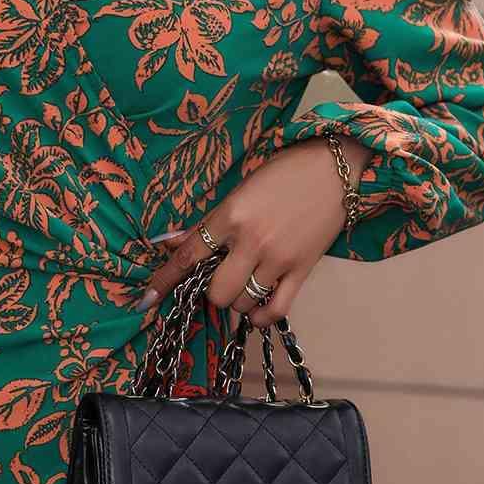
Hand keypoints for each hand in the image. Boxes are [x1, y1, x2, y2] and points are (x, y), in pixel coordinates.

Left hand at [137, 137, 363, 325]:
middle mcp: (251, 241)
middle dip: (213, 292)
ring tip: (246, 284)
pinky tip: (258, 308)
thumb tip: (170, 242)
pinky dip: (261, 316)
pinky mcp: (302, 270)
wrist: (337, 167)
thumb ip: (207, 223)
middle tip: (222, 278)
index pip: (188, 256)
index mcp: (230, 216)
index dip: (164, 280)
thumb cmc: (285, 174)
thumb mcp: (239, 192)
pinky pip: (276, 310)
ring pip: (242, 303)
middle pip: (216, 292)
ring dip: (238, 301)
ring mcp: (278, 258)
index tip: (147, 299)